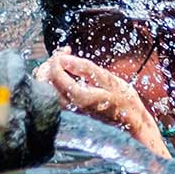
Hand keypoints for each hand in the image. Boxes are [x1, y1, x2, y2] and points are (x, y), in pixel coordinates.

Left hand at [39, 52, 164, 148]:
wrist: (131, 122)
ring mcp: (68, 110)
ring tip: (63, 62)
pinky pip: (52, 94)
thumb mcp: (108, 80)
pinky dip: (54, 81)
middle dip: (49, 64)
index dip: (57, 58)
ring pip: (45, 89)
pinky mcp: (69, 111)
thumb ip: (84, 68)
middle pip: (44, 83)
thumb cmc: (124, 101)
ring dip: (50, 72)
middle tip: (63, 55)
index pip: (54, 74)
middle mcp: (69, 106)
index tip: (67, 50)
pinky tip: (66, 74)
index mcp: (79, 97)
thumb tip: (63, 58)